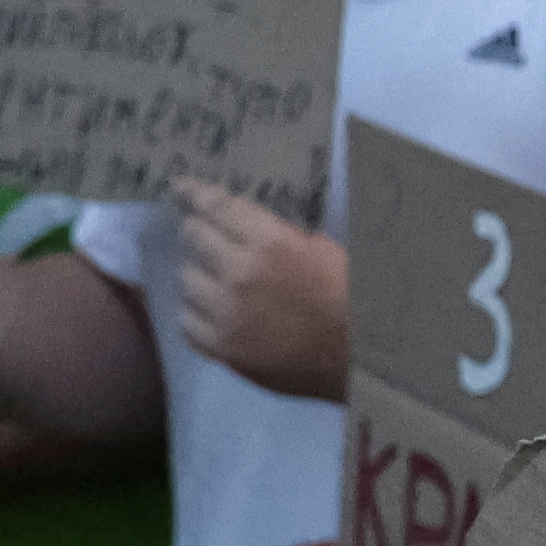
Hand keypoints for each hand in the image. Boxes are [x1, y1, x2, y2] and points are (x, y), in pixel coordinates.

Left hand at [173, 179, 347, 396]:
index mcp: (271, 244)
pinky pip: (188, 325)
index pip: (217, 208)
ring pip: (186, 281)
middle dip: (197, 231)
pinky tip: (210, 313)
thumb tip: (243, 226)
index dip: (195, 194)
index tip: (181, 188)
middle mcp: (239, 275)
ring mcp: (226, 315)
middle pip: (194, 239)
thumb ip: (278, 236)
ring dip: (199, 274)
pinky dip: (196, 314)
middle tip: (200, 233)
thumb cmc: (354, 297)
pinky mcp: (223, 349)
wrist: (364, 356)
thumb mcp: (323, 250)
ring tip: (213, 279)